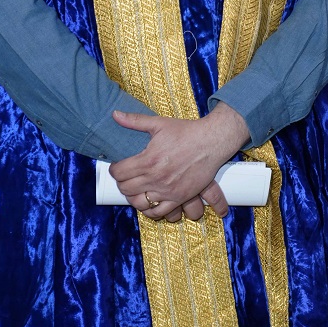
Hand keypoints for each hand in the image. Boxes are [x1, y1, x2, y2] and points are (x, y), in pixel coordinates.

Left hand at [109, 105, 248, 220]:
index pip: (118, 173)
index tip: (118, 166)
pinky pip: (158, 212)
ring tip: (137, 189)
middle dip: (122, 183)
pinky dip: (150, 210)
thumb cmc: (187, 132)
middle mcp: (156, 177)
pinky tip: (150, 201)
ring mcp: (168, 190)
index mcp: (148, 160)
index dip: (115, 169)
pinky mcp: (179, 197)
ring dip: (134, 197)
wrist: (212, 142)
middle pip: (126, 189)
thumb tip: (115, 114)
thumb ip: (135, 120)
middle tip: (127, 177)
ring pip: (139, 202)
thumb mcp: (160, 123)